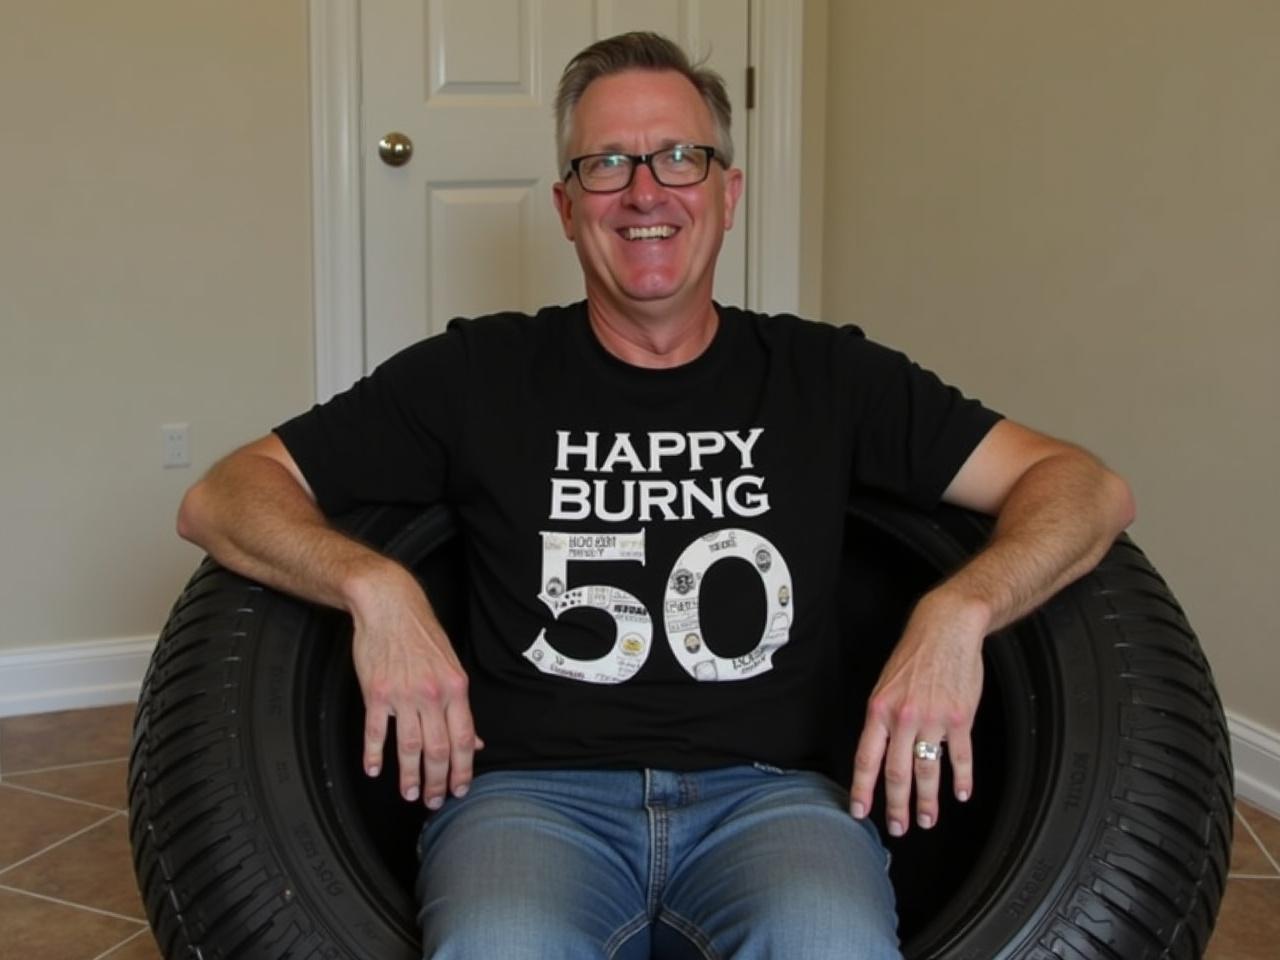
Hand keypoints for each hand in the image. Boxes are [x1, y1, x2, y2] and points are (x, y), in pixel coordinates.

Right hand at [348, 563, 480, 807]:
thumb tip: (476, 741)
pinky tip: (375, 770)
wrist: (390, 606)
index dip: (463, 769)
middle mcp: (432, 694)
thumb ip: (461, 707)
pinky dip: (375, 755)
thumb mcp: (452, 666)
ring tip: (410, 793)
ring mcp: (403, 695)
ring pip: (409, 746)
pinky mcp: (376, 693)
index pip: (464, 739)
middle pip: (438, 749)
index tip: (460, 790)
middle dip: (438, 781)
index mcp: (456, 688)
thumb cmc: (422, 635)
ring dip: (410, 776)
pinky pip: (376, 732)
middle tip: (434, 802)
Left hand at [849, 590, 985, 835]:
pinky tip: (961, 793)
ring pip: (928, 770)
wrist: (946, 629)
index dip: (862, 788)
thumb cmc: (914, 655)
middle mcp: (905, 717)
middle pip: (897, 772)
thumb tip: (879, 752)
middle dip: (896, 805)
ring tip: (926, 819)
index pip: (867, 758)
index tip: (859, 811)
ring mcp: (934, 719)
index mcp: (880, 709)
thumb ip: (883, 719)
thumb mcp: (886, 684)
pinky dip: (961, 778)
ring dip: (927, 800)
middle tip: (898, 828)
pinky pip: (960, 756)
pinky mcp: (961, 718)